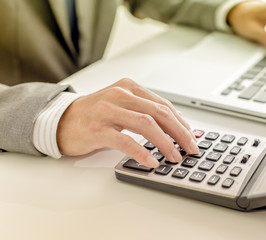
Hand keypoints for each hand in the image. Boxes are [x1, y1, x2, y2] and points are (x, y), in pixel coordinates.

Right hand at [57, 78, 198, 167]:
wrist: (61, 120)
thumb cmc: (95, 115)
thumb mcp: (123, 106)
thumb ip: (146, 111)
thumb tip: (176, 124)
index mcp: (129, 88)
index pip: (163, 105)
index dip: (181, 123)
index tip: (191, 137)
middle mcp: (120, 95)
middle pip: (159, 113)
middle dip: (179, 133)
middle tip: (190, 148)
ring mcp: (108, 110)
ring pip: (146, 124)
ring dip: (165, 143)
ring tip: (174, 156)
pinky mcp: (97, 128)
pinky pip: (125, 140)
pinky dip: (141, 151)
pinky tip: (151, 161)